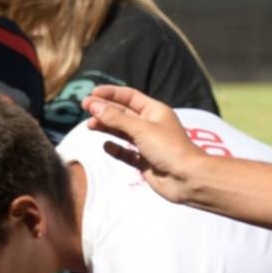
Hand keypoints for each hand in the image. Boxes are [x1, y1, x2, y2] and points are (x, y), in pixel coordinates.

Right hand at [82, 85, 203, 204]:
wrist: (187, 179)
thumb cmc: (169, 149)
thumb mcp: (141, 129)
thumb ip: (116, 118)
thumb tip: (94, 105)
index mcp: (155, 111)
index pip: (130, 97)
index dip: (111, 94)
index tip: (92, 93)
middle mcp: (152, 125)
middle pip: (124, 113)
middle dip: (104, 110)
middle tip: (84, 107)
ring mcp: (148, 144)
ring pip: (123, 132)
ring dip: (107, 127)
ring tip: (89, 125)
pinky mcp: (145, 162)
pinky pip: (127, 153)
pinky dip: (116, 149)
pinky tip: (106, 145)